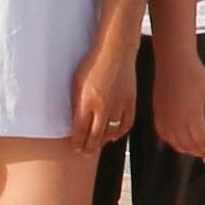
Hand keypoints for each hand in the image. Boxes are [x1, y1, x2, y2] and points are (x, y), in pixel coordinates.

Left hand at [68, 37, 134, 155]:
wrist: (116, 51)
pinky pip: (126, 125)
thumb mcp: (76, 82)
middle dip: (88, 148)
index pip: (80, 131)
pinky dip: (119, 133)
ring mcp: (118, 105)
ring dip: (102, 142)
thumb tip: (75, 122)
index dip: (76, 143)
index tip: (74, 148)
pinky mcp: (130, 102)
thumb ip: (76, 103)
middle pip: (95, 136)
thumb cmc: (93, 63)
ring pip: (111, 133)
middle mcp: (103, 106)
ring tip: (97, 145)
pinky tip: (113, 136)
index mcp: (86, 101)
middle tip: (84, 153)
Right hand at [152, 50, 204, 160]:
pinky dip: (174, 143)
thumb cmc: (194, 74)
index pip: (202, 143)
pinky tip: (181, 141)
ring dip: (188, 150)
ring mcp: (164, 119)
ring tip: (198, 149)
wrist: (173, 61)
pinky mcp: (157, 115)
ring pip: (176, 144)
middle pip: (189, 146)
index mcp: (191, 117)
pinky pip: (164, 136)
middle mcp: (176, 122)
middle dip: (201, 152)